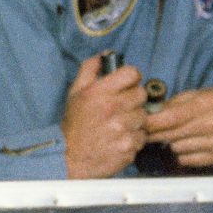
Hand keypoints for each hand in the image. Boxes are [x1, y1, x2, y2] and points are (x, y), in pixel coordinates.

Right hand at [61, 54, 147, 178]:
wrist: (68, 159)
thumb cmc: (74, 125)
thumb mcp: (75, 93)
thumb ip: (90, 69)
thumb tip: (106, 54)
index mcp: (99, 92)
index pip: (132, 73)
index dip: (131, 78)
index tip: (127, 85)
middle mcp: (112, 108)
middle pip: (141, 94)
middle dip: (133, 100)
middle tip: (121, 108)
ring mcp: (122, 129)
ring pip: (143, 116)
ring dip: (134, 120)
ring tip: (118, 126)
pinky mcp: (128, 147)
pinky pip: (142, 136)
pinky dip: (134, 138)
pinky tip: (119, 139)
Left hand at [145, 86, 212, 169]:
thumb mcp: (200, 93)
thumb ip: (175, 104)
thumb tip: (150, 114)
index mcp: (208, 103)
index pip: (172, 117)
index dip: (151, 123)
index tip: (139, 124)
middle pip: (173, 135)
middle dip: (157, 134)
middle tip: (148, 132)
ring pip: (179, 149)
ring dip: (172, 143)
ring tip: (176, 135)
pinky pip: (189, 160)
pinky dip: (183, 154)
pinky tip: (187, 144)